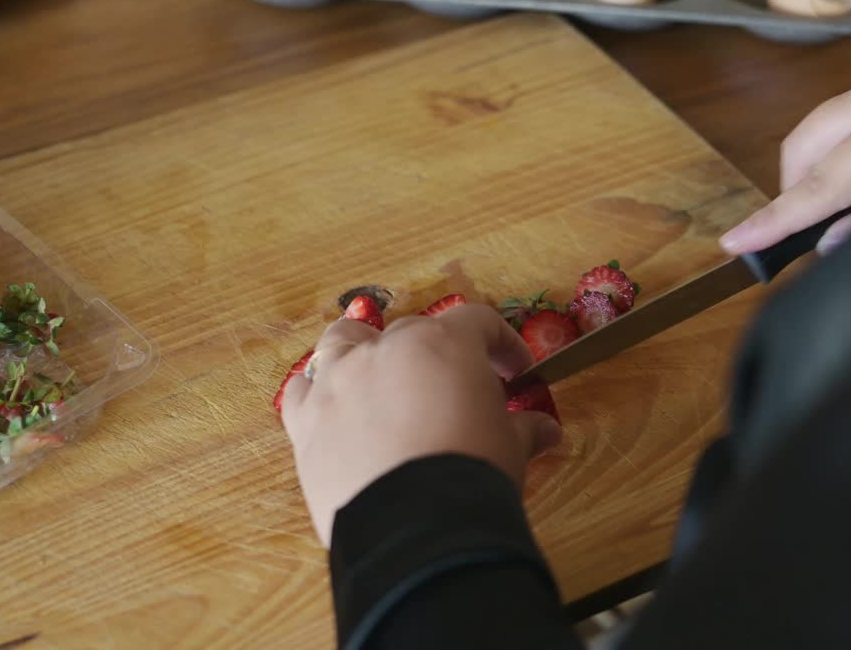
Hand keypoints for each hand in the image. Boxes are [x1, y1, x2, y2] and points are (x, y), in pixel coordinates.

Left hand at [279, 304, 562, 547]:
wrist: (414, 528)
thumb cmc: (472, 473)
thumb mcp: (511, 449)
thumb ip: (525, 430)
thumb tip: (547, 431)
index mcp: (444, 345)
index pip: (478, 322)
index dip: (502, 344)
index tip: (516, 373)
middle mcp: (386, 350)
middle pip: (413, 331)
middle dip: (439, 355)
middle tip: (457, 391)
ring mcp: (339, 381)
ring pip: (343, 340)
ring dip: (364, 349)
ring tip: (381, 375)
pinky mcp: (306, 421)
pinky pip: (302, 390)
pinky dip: (319, 392)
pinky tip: (336, 409)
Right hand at [720, 52, 850, 255]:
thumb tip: (828, 242)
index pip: (827, 183)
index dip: (779, 217)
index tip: (735, 241)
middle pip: (808, 144)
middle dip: (795, 190)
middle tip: (804, 229)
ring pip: (821, 126)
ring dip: (818, 168)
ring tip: (837, 205)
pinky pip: (847, 114)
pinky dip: (842, 148)